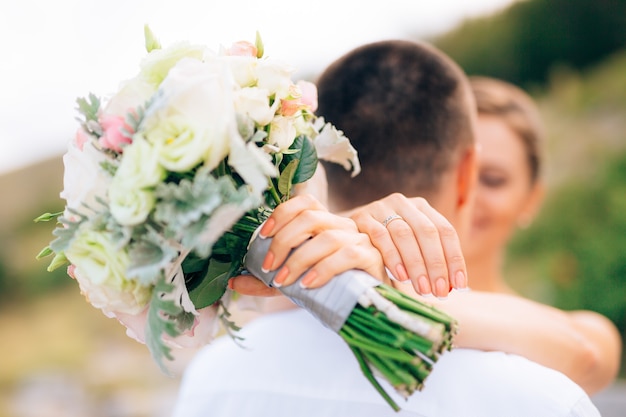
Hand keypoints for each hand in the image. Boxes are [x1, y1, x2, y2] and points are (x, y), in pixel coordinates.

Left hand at [230, 194, 386, 296]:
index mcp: (325, 223)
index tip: (262, 236)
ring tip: (284, 281)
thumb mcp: (292, 282)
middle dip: (284, 241)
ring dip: (299, 260)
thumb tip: (233, 281)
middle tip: (269, 268)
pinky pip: (347, 255)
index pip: (305, 202)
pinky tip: (308, 284)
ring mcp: (360, 240)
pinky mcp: (372, 258)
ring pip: (327, 238)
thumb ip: (266, 281)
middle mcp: (343, 225)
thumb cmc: (328, 289)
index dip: (281, 214)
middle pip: (311, 218)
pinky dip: (323, 269)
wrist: (365, 307)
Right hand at [346, 193, 466, 297]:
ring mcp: (381, 207)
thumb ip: (428, 259)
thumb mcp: (409, 245)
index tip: (459, 284)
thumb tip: (453, 287)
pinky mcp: (362, 216)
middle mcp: (404, 203)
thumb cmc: (384, 245)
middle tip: (440, 291)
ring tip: (422, 289)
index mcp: (421, 207)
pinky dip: (392, 257)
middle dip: (436, 264)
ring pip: (404, 234)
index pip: (445, 230)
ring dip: (416, 264)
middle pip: (427, 232)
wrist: (345, 232)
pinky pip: (380, 236)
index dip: (454, 258)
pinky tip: (400, 276)